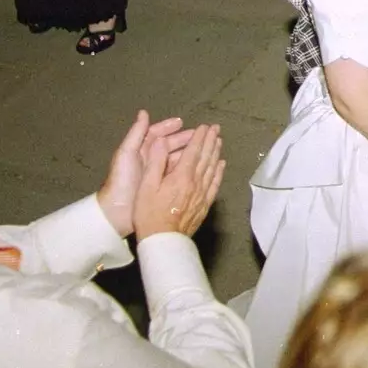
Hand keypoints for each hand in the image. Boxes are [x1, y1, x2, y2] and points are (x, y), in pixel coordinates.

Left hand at [97, 110, 192, 235]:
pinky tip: (198, 165)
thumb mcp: (127, 153)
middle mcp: (150, 159)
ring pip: (176, 157)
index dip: (168, 127)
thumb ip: (136, 133)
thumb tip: (144, 112)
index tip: (181, 122)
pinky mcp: (164, 185)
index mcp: (140, 149)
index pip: (156, 133)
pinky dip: (187, 167)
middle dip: (184, 138)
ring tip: (203, 146)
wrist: (118, 210)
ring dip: (188, 151)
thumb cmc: (122, 179)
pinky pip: (178, 172)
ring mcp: (157, 172)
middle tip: (200, 134)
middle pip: (169, 144)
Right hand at [133, 123, 224, 238]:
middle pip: (206, 157)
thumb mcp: (146, 187)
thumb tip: (161, 141)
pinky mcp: (205, 205)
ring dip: (216, 152)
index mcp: (181, 176)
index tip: (204, 126)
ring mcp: (202, 195)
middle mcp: (196, 183)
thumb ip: (155, 162)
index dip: (199, 137)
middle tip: (216, 128)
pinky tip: (221, 165)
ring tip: (219, 141)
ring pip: (212, 169)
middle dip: (211, 141)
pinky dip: (219, 172)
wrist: (163, 241)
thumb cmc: (149, 214)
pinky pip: (215, 184)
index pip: (193, 151)